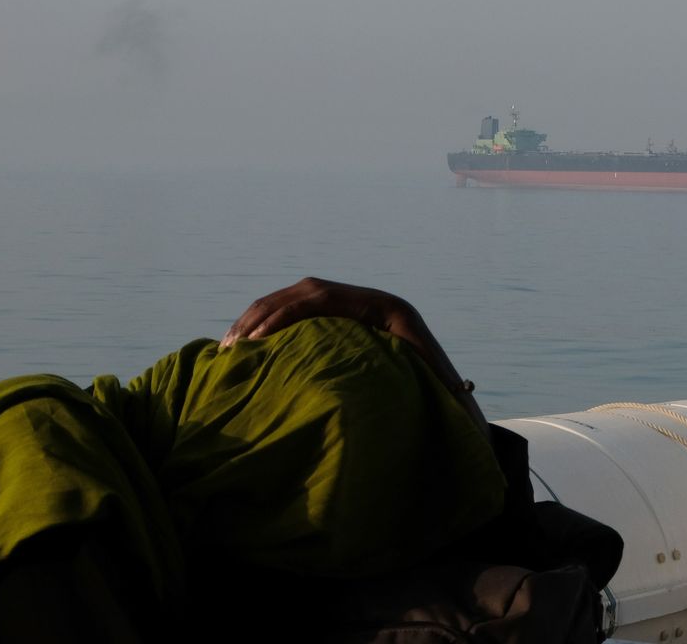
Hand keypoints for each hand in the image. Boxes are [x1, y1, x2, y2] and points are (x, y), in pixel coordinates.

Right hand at [220, 277, 486, 431]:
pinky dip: (263, 321)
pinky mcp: (328, 309)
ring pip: (289, 297)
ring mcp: (341, 297)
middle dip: (262, 317)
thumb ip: (444, 386)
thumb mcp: (437, 377)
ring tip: (227, 349)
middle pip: (300, 292)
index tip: (258, 343)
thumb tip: (459, 394)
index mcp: (381, 307)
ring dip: (255, 318)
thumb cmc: (433, 373)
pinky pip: (289, 307)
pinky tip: (241, 345)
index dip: (287, 317)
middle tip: (232, 349)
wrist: (433, 353)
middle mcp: (357, 295)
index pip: (321, 300)